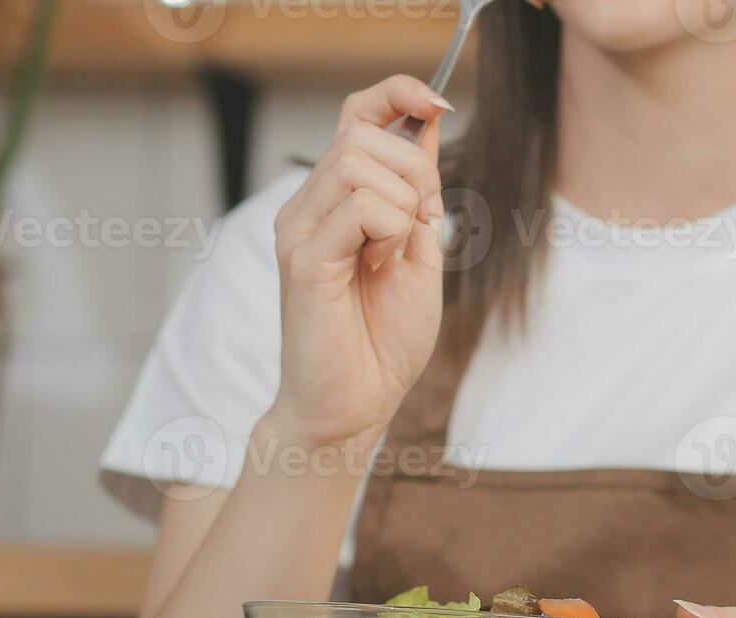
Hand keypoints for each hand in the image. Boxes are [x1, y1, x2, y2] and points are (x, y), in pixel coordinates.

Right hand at [267, 75, 450, 446]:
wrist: (356, 404)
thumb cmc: (383, 339)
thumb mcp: (417, 251)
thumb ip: (417, 193)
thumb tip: (427, 125)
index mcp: (334, 200)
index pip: (355, 116)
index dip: (396, 94)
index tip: (437, 102)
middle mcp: (307, 206)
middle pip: (362, 135)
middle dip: (415, 170)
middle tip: (424, 224)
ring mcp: (298, 229)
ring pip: (358, 163)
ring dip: (401, 203)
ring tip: (394, 254)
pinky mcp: (302, 258)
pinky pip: (358, 206)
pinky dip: (388, 230)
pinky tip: (380, 267)